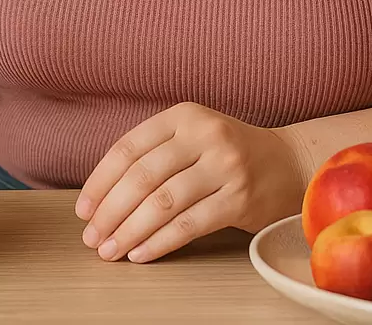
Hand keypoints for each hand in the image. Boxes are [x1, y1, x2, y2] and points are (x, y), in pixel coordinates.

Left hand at [75, 102, 305, 263]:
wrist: (288, 163)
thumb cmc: (226, 152)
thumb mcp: (192, 135)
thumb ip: (154, 153)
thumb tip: (101, 196)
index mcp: (184, 115)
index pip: (129, 147)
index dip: (100, 181)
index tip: (83, 210)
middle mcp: (205, 135)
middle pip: (143, 176)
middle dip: (110, 211)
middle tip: (92, 238)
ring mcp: (225, 166)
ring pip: (163, 202)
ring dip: (130, 231)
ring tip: (111, 251)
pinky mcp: (240, 199)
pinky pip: (190, 225)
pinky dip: (160, 243)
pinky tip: (141, 255)